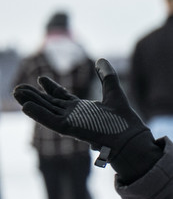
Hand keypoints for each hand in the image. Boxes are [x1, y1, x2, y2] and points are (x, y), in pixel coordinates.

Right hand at [14, 58, 162, 179]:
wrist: (131, 138)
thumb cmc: (124, 120)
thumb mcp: (114, 92)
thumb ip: (107, 76)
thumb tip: (102, 59)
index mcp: (83, 110)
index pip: (62, 98)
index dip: (51, 88)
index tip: (41, 78)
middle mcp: (74, 116)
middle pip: (50, 104)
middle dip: (34, 96)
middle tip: (18, 88)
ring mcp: (72, 123)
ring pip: (46, 111)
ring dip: (31, 102)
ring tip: (16, 93)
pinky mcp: (71, 129)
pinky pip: (51, 121)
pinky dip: (39, 114)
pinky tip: (26, 107)